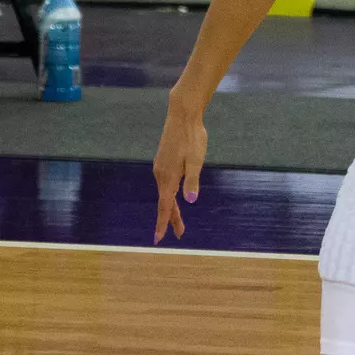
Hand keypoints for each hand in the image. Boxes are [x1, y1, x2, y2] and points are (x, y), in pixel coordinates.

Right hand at [153, 97, 206, 242]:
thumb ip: (192, 180)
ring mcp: (160, 166)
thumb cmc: (192, 137)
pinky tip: (173, 195)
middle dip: (171, 218)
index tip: (158, 239)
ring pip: (165, 192)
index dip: (162, 223)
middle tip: (180, 234)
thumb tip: (190, 200)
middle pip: (165, 201)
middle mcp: (160, 173)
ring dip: (170, 206)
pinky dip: (168, 194)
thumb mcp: (196, 160)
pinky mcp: (163, 160)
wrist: (182, 114)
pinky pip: (164, 183)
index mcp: (168, 176)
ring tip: (177, 219)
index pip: (164, 205)